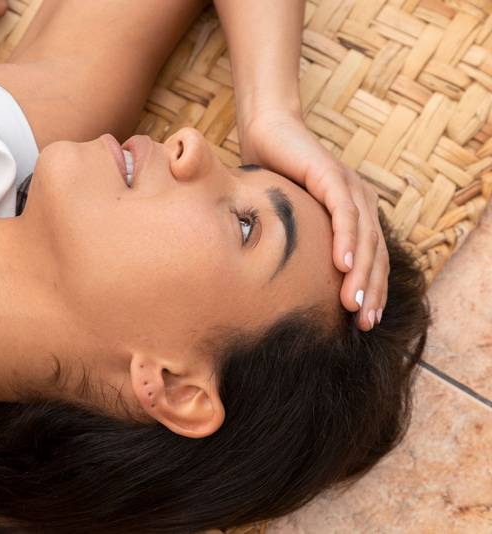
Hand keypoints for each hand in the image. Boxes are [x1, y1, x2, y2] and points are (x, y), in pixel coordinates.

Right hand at [239, 109, 386, 330]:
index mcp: (355, 213)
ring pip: (365, 238)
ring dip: (360, 274)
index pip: (372, 258)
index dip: (371, 291)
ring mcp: (350, 187)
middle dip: (371, 291)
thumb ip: (304, 240)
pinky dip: (346, 240)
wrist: (266, 132)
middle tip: (364, 323)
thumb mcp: (294, 218)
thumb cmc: (275, 176)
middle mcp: (360, 201)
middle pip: (376, 253)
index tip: (364, 322)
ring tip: (353, 304)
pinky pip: (344, 213)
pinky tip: (343, 264)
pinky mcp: (332, 176)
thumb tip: (292, 279)